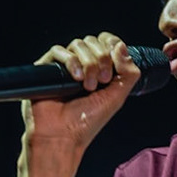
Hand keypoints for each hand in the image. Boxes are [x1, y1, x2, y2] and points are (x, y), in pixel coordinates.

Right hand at [20, 33, 139, 154]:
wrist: (62, 135)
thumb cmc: (87, 122)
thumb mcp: (117, 96)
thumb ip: (129, 72)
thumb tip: (121, 46)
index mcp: (99, 69)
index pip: (106, 42)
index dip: (112, 45)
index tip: (115, 61)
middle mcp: (82, 65)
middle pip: (93, 41)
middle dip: (102, 59)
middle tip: (102, 81)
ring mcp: (64, 66)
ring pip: (78, 44)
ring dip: (88, 63)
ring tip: (87, 86)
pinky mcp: (47, 68)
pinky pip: (58, 50)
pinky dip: (71, 61)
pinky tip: (75, 78)